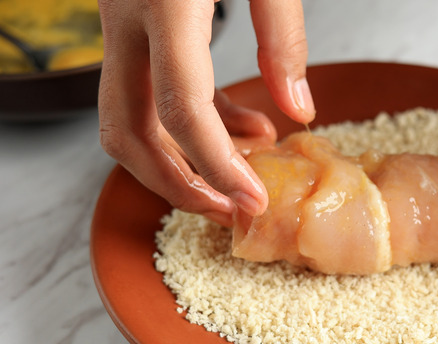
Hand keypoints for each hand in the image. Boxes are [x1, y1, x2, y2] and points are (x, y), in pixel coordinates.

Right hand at [97, 0, 314, 226]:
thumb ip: (282, 33)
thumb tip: (297, 108)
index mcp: (166, 4)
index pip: (181, 107)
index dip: (217, 166)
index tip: (253, 201)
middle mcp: (128, 19)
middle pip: (130, 130)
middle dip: (178, 184)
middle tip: (230, 210)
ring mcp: (122, 25)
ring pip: (130, 118)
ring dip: (182, 160)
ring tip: (243, 178)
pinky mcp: (134, 27)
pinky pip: (151, 91)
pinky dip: (192, 123)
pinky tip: (243, 132)